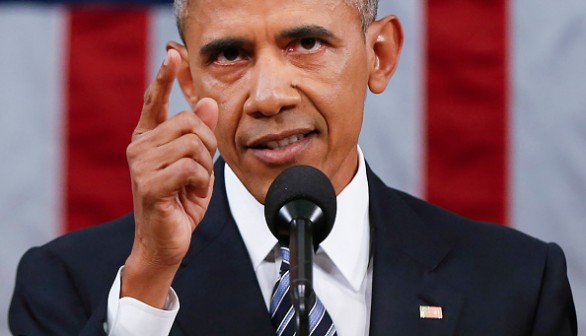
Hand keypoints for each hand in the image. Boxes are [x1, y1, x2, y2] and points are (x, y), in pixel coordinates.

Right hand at [122, 49, 217, 307]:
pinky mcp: (149, 184)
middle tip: (201, 170)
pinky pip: (191, 167)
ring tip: (193, 184)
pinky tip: (190, 194)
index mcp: (148, 140)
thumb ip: (199, 135)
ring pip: (192, 144)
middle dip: (207, 145)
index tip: (172, 55)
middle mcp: (139, 147)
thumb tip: (206, 102)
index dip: (164, 78)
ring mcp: (141, 165)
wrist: (166, 242)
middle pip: (188, 122)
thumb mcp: (197, 165)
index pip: (154, 101)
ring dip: (204, 167)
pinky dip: (201, 182)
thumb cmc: (180, 203)